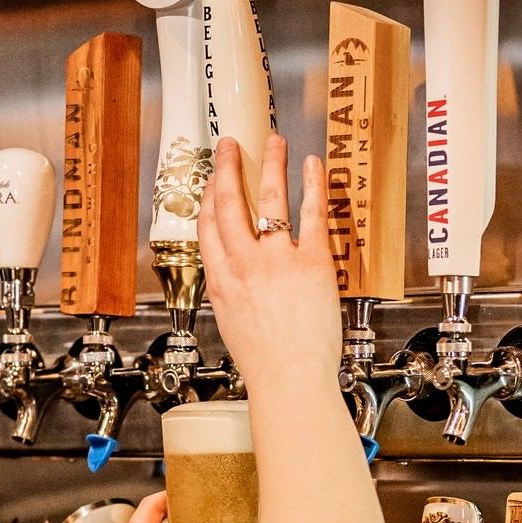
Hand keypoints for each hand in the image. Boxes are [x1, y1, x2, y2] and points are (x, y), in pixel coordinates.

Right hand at [197, 134, 341, 394]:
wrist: (289, 380)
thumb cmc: (266, 365)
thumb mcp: (233, 326)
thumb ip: (233, 294)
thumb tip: (238, 278)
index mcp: (221, 282)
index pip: (208, 228)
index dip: (209, 198)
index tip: (214, 182)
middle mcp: (243, 265)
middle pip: (229, 204)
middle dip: (229, 169)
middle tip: (232, 146)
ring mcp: (276, 261)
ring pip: (269, 200)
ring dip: (271, 164)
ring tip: (274, 142)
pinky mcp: (311, 263)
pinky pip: (311, 214)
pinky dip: (312, 186)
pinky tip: (313, 166)